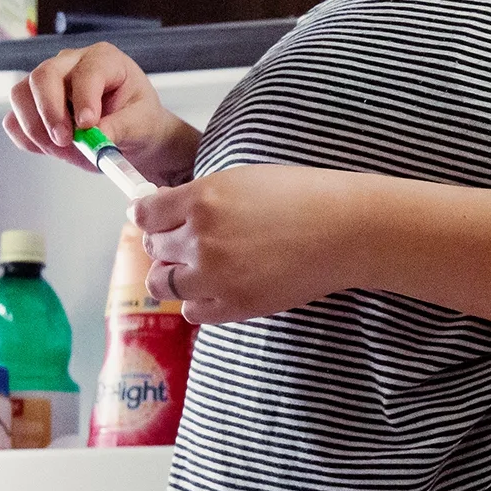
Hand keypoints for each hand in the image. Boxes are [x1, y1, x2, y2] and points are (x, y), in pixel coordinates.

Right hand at [3, 42, 199, 186]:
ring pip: (21, 95)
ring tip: (63, 149)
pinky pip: (13, 120)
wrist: (131, 133)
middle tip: (64, 140)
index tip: (88, 125)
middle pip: (43, 75)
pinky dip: (27, 138)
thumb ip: (121, 128)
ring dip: (35, 127)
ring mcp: (48, 83)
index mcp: (104, 59)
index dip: (84, 98)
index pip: (86, 71)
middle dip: (50, 111)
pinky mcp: (33, 106)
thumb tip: (97, 136)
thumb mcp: (142, 124)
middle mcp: (71, 63)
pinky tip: (51, 149)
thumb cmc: (139, 120)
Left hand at [131, 165, 367, 323]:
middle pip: (152, 247)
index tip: (157, 219)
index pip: (144, 213)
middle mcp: (201, 238)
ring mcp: (216, 276)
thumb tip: (167, 211)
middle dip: (165, 243)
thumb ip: (201, 197)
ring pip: (163, 283)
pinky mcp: (235, 305)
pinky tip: (220, 287)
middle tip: (187, 242)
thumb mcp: (243, 179)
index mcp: (203, 199)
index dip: (149, 216)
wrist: (346, 229)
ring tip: (201, 267)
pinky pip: (192, 311)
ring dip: (176, 275)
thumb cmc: (303, 196)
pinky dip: (199, 301)